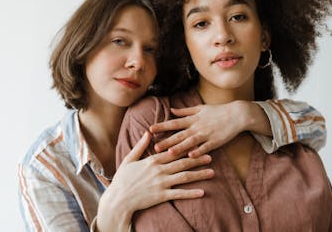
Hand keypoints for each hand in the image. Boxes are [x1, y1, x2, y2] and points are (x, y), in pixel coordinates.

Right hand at [96, 132, 213, 231]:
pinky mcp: (162, 196)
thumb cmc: (122, 179)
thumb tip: (147, 133)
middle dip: (198, 159)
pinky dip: (191, 193)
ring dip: (199, 174)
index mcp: (152, 160)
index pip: (173, 151)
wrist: (119, 199)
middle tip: (210, 156)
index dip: (186, 147)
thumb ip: (140, 146)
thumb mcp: (129, 159)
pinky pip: (180, 194)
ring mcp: (161, 183)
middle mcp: (159, 170)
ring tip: (211, 172)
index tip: (197, 143)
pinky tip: (202, 192)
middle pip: (182, 162)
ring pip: (184, 177)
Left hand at [150, 101, 267, 157]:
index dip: (162, 126)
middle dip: (167, 141)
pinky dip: (198, 152)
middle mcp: (197, 127)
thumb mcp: (200, 108)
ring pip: (190, 143)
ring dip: (180, 148)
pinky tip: (191, 157)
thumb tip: (171, 110)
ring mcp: (206, 135)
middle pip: (179, 135)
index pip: (174, 123)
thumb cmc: (217, 111)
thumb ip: (184, 111)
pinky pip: (205, 148)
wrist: (237, 114)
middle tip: (155, 147)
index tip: (150, 129)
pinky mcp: (215, 142)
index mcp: (192, 119)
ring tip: (169, 153)